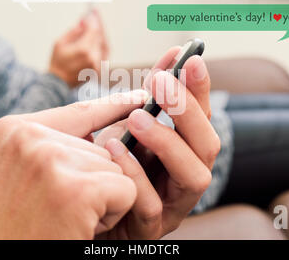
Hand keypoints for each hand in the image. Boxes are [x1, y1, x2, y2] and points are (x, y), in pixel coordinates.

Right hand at [0, 90, 147, 239]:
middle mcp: (28, 138)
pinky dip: (113, 214)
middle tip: (56, 209)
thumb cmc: (11, 228)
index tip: (139, 98)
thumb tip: (101, 134)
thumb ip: (50, 147)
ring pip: (115, 168)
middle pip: (101, 147)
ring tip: (64, 219)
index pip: (78, 112)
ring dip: (101, 199)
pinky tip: (80, 228)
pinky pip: (125, 190)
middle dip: (93, 181)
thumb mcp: (18, 176)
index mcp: (12, 131)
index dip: (113, 107)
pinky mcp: (77, 190)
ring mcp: (51, 160)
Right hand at [49, 9, 108, 87]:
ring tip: (97, 25)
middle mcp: (93, 57)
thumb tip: (84, 22)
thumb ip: (74, 31)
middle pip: (100, 36)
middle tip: (95, 16)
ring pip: (105, 45)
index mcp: (83, 50)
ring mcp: (98, 65)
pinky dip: (102, 43)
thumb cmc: (56, 62)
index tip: (92, 13)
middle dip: (98, 25)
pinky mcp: (99, 69)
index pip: (94, 30)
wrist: (58, 83)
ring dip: (101, 34)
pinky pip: (105, 53)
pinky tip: (98, 37)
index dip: (94, 21)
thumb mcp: (60, 42)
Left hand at [95, 47, 220, 238]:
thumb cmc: (105, 166)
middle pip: (208, 145)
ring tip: (137, 117)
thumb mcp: (125, 129)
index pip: (201, 119)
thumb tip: (167, 61)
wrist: (79, 211)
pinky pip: (152, 205)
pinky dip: (135, 173)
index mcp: (183, 152)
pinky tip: (112, 149)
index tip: (188, 57)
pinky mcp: (148, 229)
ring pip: (194, 176)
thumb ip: (145, 99)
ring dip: (167, 141)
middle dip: (187, 111)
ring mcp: (171, 206)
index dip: (198, 88)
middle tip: (162, 83)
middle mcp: (185, 177)